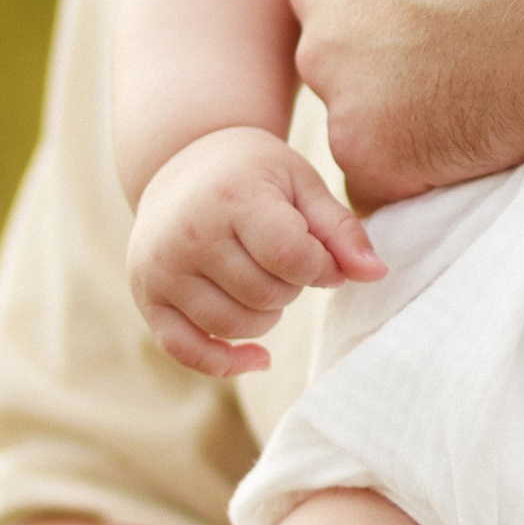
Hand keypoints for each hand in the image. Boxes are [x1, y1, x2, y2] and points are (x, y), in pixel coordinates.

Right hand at [127, 128, 381, 376]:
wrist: (183, 161)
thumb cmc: (254, 174)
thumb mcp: (302, 184)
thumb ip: (340, 230)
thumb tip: (376, 274)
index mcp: (230, 197)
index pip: (291, 258)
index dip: (321, 268)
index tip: (323, 256)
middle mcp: (187, 234)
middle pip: (265, 295)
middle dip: (291, 287)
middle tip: (286, 260)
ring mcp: (160, 268)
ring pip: (233, 325)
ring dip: (266, 316)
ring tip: (266, 281)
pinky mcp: (147, 296)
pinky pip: (187, 350)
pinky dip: (226, 363)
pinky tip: (258, 356)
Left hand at [287, 0, 523, 206]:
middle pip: (363, 4)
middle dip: (421, 7)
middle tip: (514, 2)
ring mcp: (347, 74)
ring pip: (383, 86)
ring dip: (434, 84)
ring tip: (523, 70)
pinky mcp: (385, 152)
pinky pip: (404, 168)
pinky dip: (442, 158)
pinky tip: (507, 133)